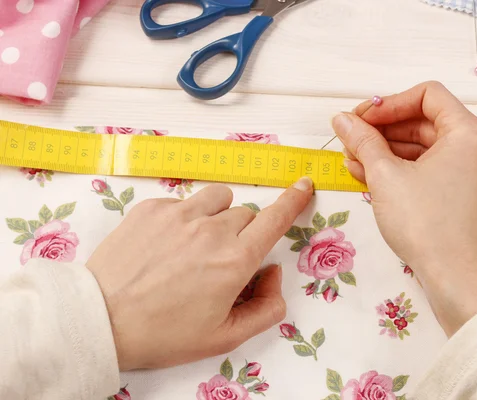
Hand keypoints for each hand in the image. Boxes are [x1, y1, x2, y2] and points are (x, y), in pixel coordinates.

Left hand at [86, 178, 313, 369]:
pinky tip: (165, 245)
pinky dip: (185, 217)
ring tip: (196, 243)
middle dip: (242, 234)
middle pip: (245, 215)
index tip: (303, 186)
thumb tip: (273, 273)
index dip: (293, 201)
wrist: (101, 321)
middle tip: (219, 262)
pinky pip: (184, 201)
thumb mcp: (225, 337)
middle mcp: (212, 230)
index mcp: (235, 261)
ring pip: (218, 198)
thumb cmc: (164, 334)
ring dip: (218, 215)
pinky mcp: (152, 207)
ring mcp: (180, 214)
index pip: (275, 219)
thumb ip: (267, 307)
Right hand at [332, 82, 476, 335]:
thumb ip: (363, 141)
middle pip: (423, 120)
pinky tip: (368, 175)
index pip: (427, 95)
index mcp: (467, 132)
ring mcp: (472, 172)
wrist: (454, 279)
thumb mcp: (385, 176)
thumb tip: (342, 120)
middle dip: (382, 129)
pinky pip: (429, 168)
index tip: (360, 119)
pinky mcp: (463, 193)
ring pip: (423, 147)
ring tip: (352, 160)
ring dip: (386, 150)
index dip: (389, 103)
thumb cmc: (424, 223)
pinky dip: (400, 168)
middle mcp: (476, 147)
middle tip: (350, 139)